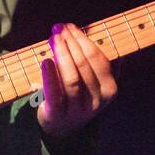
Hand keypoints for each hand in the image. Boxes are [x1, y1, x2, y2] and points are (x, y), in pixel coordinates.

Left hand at [36, 22, 116, 139]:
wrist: (63, 129)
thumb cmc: (77, 96)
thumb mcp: (93, 82)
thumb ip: (98, 63)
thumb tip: (99, 34)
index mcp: (109, 89)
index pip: (98, 58)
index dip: (83, 39)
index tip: (70, 26)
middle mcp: (97, 100)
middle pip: (85, 65)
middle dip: (71, 42)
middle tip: (58, 28)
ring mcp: (78, 109)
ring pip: (72, 78)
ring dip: (62, 53)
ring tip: (53, 38)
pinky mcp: (58, 115)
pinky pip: (55, 92)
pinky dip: (50, 75)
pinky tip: (45, 61)